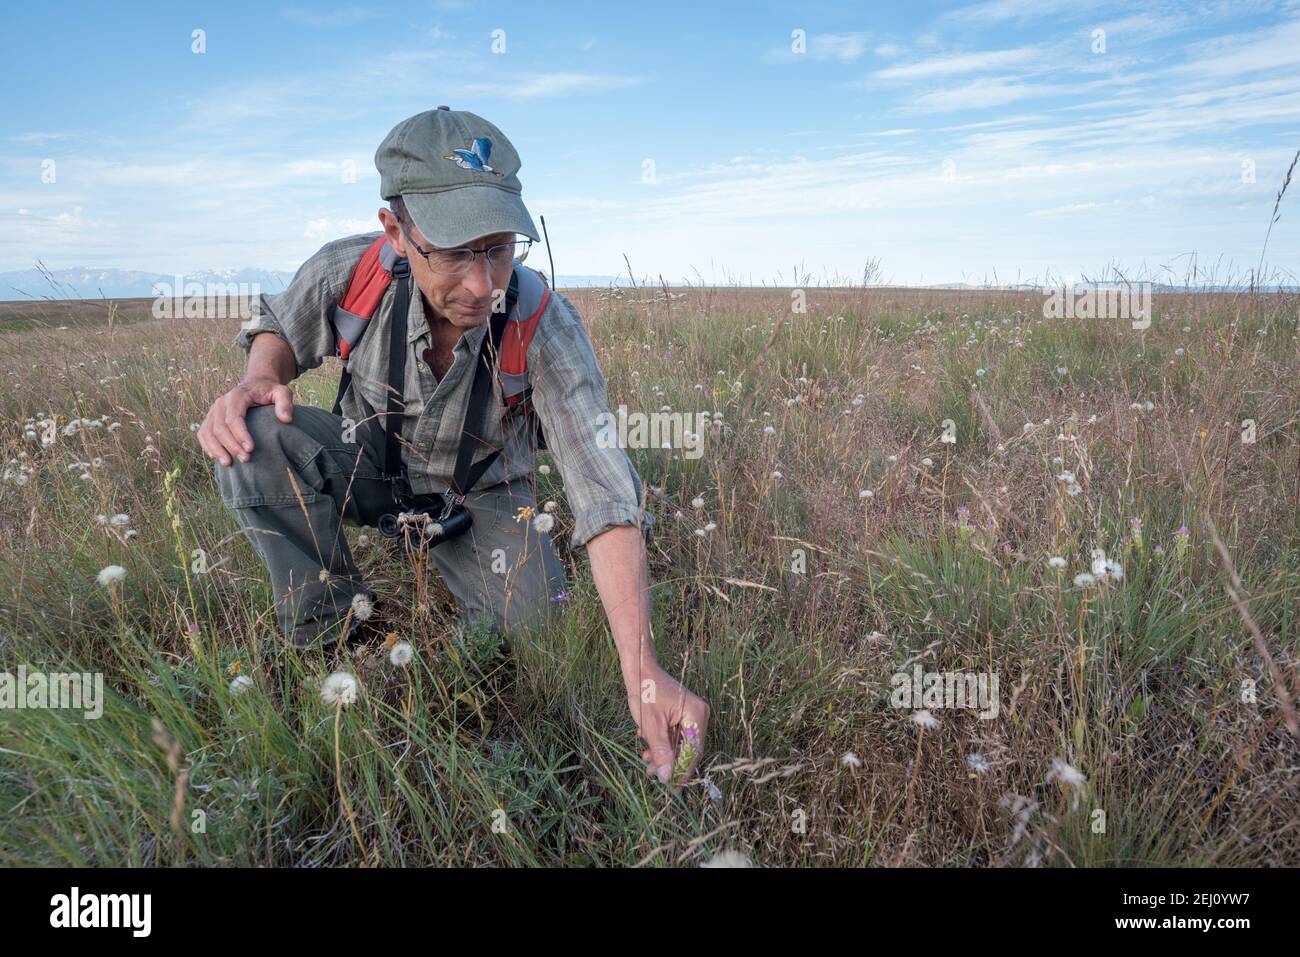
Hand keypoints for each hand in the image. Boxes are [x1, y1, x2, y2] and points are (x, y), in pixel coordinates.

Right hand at [198, 378, 293, 465]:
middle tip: (245, 460)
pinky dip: (208, 446)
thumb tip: (286, 419)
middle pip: (220, 427)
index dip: (240, 434)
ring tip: (228, 463)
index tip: (250, 449)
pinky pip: (203, 433)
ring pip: (208, 432)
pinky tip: (217, 457)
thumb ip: (285, 403)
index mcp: (236, 395)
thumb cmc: (269, 391)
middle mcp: (221, 403)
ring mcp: (213, 411)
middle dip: (231, 446)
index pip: (234, 417)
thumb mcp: (281, 392)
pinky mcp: (210, 419)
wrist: (256, 386)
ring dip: (217, 449)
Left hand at [626, 663, 709, 785]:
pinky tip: (647, 743)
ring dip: (663, 753)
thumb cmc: (645, 692)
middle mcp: (699, 715)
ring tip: (645, 758)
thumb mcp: (652, 726)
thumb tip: (667, 777)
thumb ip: (661, 752)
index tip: (669, 784)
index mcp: (696, 715)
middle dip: (669, 761)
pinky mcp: (683, 715)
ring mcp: (692, 715)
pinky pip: (676, 735)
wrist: (640, 670)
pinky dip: (663, 742)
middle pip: (688, 749)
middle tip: (651, 772)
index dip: (681, 769)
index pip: (694, 751)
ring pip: (680, 744)